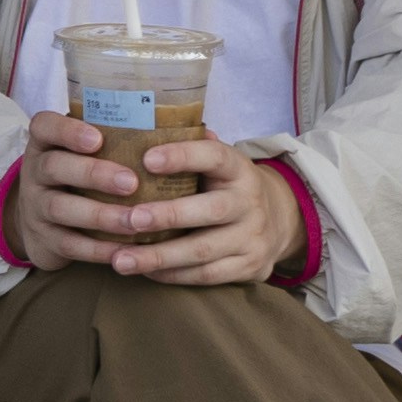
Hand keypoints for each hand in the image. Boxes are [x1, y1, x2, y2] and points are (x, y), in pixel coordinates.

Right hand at [3, 110, 151, 272]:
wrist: (38, 223)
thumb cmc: (78, 178)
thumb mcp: (83, 155)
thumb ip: (118, 141)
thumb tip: (193, 129)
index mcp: (46, 144)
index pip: (45, 126)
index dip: (68, 131)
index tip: (98, 139)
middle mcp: (35, 172)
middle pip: (54, 167)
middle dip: (93, 174)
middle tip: (131, 182)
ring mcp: (35, 207)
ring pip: (61, 208)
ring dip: (100, 215)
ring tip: (134, 220)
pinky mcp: (44, 239)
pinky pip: (69, 244)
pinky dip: (98, 249)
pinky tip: (126, 250)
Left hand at [104, 132, 303, 288]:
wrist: (280, 220)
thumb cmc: (226, 186)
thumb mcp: (218, 163)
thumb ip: (190, 148)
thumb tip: (148, 126)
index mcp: (238, 169)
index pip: (214, 156)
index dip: (183, 156)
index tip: (147, 159)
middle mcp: (249, 202)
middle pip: (209, 210)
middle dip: (167, 216)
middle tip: (129, 219)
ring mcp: (252, 237)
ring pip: (203, 251)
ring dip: (158, 257)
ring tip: (120, 260)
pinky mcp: (249, 267)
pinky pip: (206, 275)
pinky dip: (172, 275)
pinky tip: (144, 271)